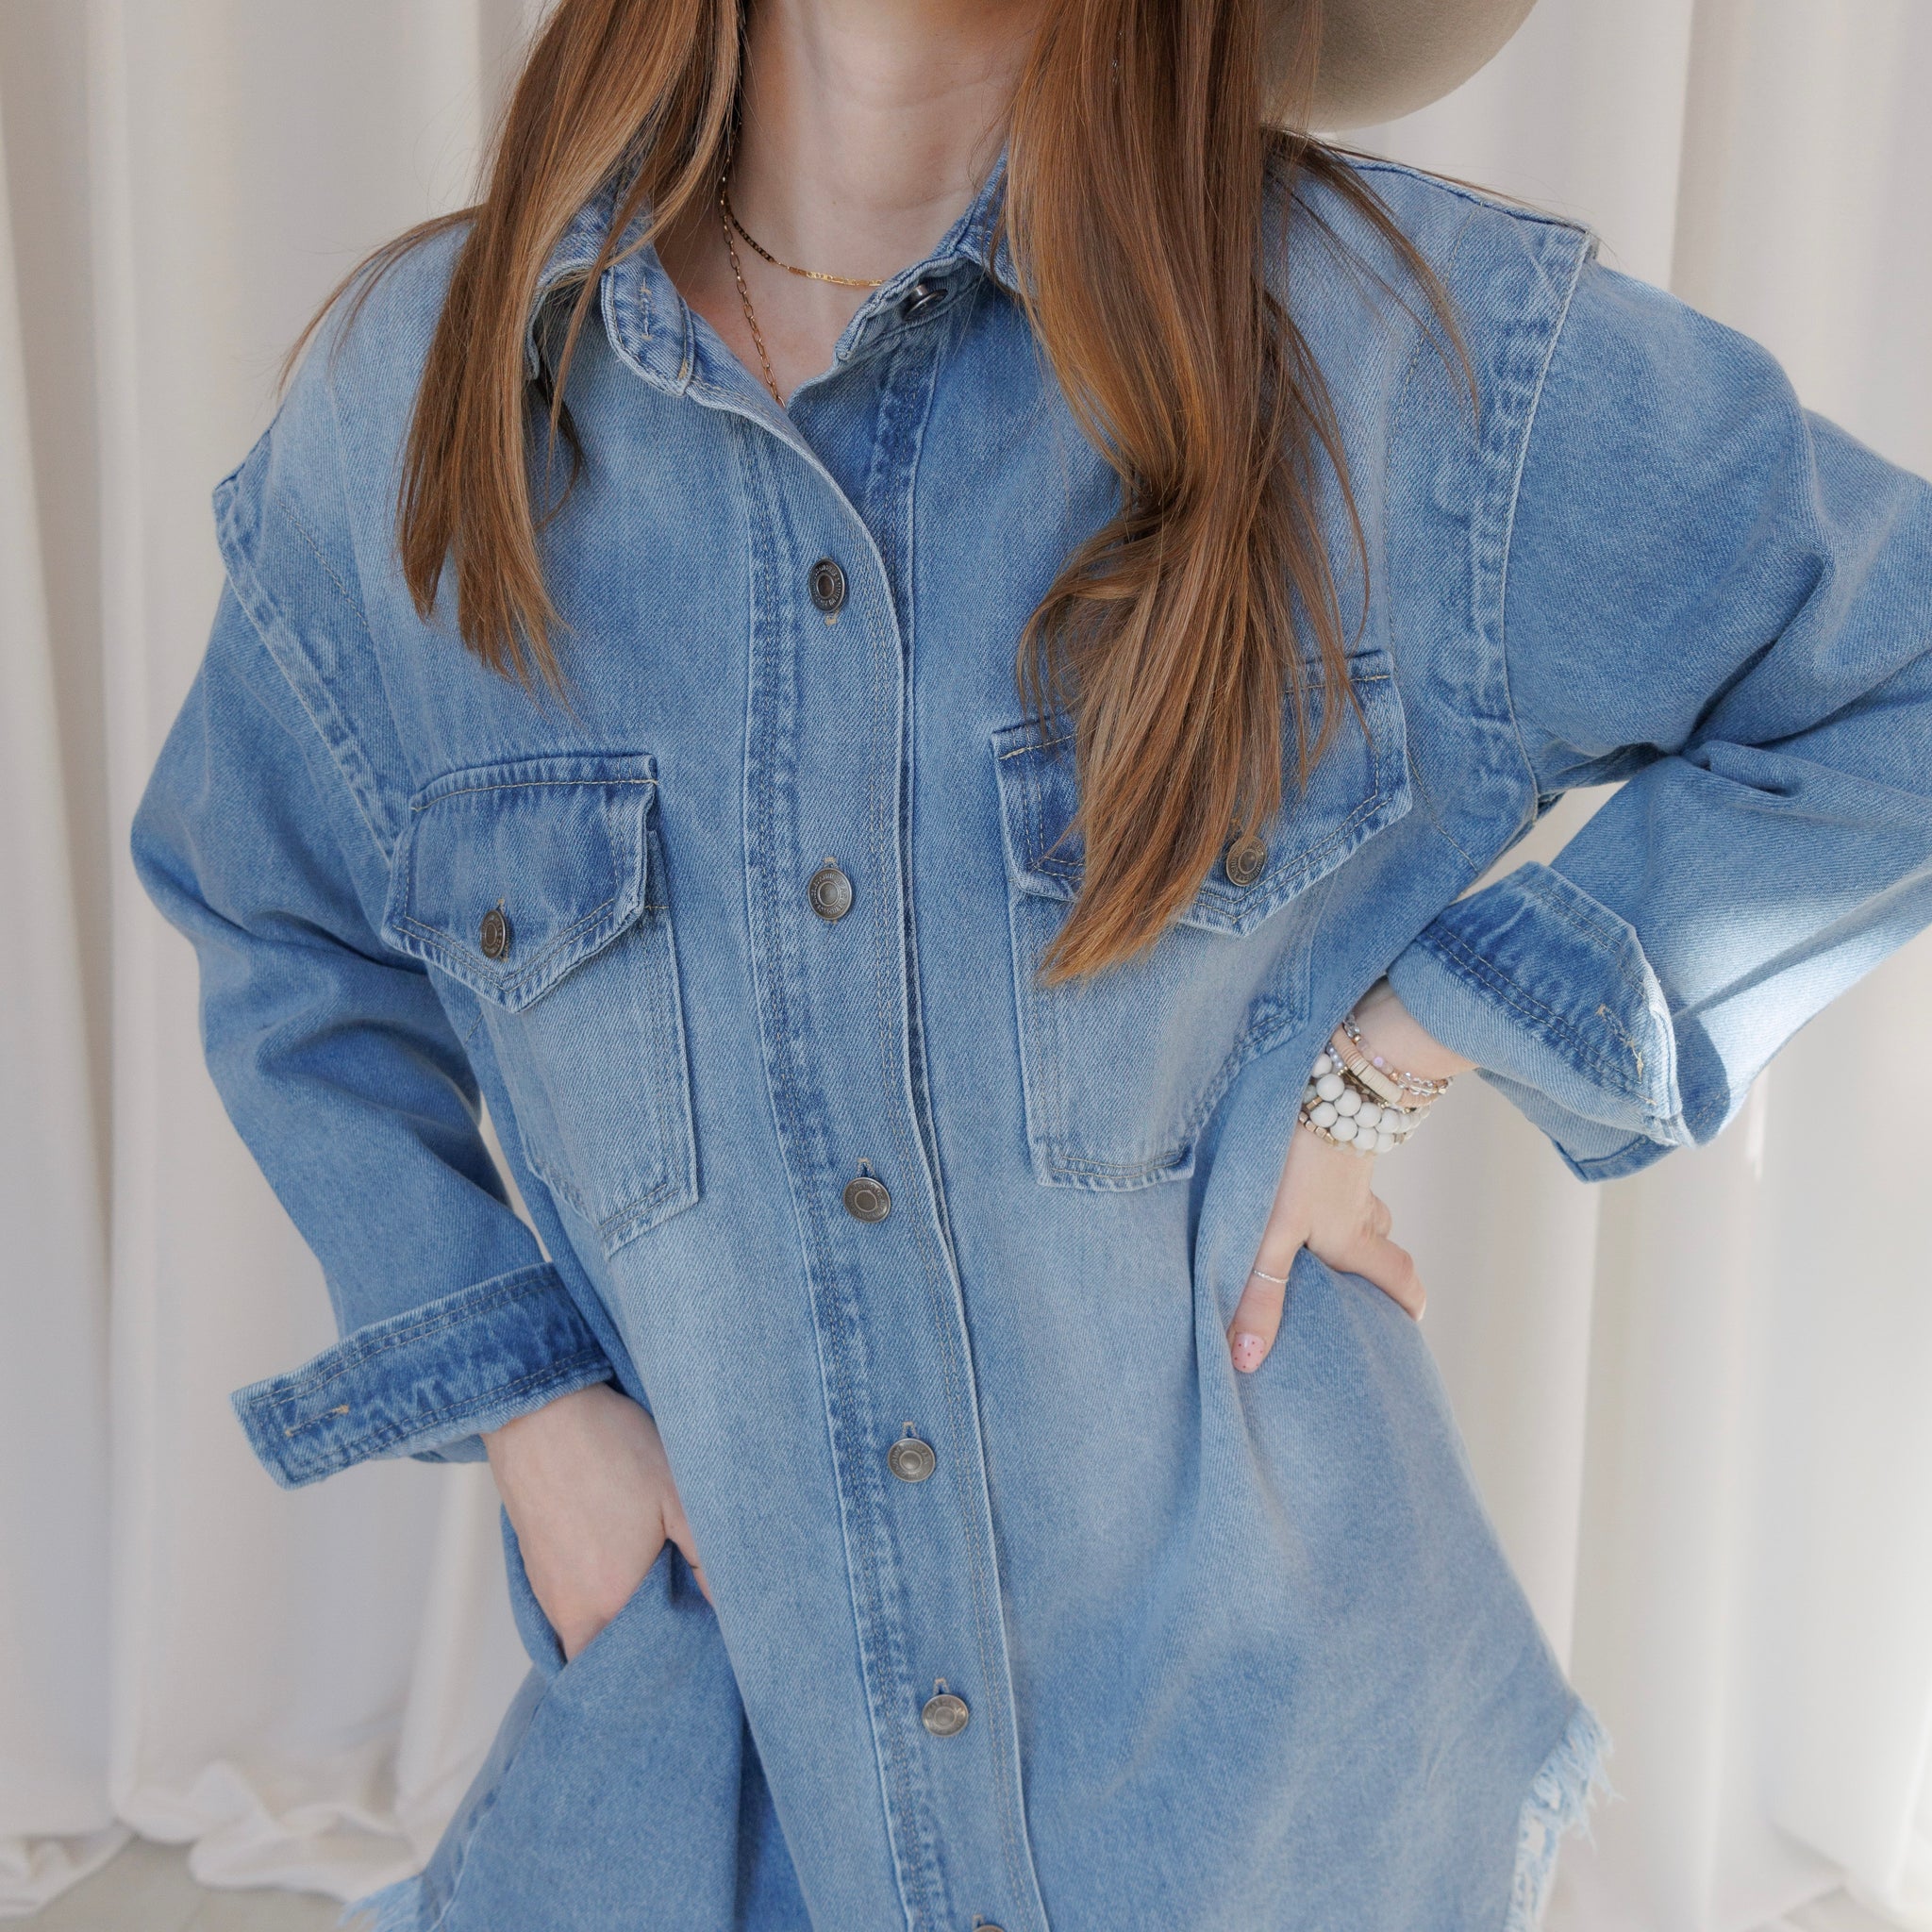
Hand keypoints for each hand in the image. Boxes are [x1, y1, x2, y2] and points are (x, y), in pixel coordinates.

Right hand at [483, 1382, 707, 1658]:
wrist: (539, 1410)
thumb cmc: (610, 1448)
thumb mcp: (679, 1496)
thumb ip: (708, 1560)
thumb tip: (731, 1608)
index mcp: (609, 1602)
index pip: (636, 1670)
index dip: (666, 1667)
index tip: (695, 1651)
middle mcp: (569, 1608)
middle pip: (608, 1658)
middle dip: (642, 1653)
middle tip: (679, 1624)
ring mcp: (547, 1587)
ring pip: (585, 1631)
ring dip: (618, 1624)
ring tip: (656, 1593)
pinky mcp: (535, 1562)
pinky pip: (567, 1605)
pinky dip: (594, 1601)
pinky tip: (621, 1567)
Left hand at [1227, 986, 1472, 1373]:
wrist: (1325, 1074)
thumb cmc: (1297, 1161)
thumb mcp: (1272, 1233)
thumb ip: (1260, 1294)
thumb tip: (1247, 1362)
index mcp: (1353, 1237)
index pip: (1398, 1278)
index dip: (1407, 1302)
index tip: (1410, 1318)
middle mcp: (1361, 1204)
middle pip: (1381, 1237)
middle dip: (1373, 1259)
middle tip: (1355, 1278)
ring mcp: (1352, 1165)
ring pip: (1361, 1199)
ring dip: (1347, 1214)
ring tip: (1316, 1229)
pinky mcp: (1334, 1129)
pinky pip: (1339, 1164)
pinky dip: (1327, 1176)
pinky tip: (1296, 1170)